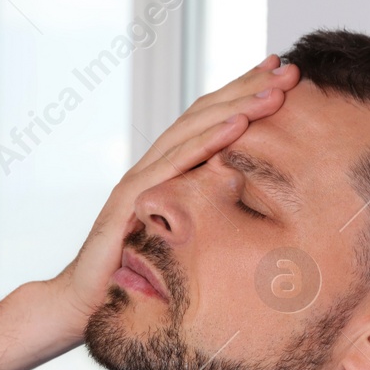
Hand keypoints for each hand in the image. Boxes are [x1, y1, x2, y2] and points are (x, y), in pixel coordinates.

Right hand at [42, 53, 300, 326]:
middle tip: (288, 70)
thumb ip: (201, 217)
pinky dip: (206, 142)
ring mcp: (140, 179)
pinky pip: (173, 165)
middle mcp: (152, 166)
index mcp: (165, 171)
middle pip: (204, 115)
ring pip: (192, 131)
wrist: (81, 299)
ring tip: (274, 91)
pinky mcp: (130, 200)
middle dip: (247, 89)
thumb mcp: (178, 239)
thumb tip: (245, 211)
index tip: (279, 75)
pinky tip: (237, 125)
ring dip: (236, 107)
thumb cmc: (130, 273)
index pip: (208, 121)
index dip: (242, 95)